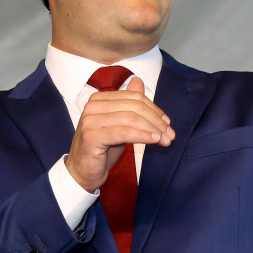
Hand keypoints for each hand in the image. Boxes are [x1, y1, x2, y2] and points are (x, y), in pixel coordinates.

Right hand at [66, 77, 174, 191]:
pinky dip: (142, 135)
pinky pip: (123, 132)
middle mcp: (93, 106)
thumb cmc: (103, 148)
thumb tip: (138, 81)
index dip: (154, 109)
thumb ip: (129, 104)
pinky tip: (154, 140)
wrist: (83, 171)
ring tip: (165, 140)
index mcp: (99, 99)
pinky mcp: (91, 136)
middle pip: (134, 107)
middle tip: (170, 135)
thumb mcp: (120, 123)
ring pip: (131, 119)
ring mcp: (90, 120)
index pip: (134, 98)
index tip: (168, 123)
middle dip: (156, 121)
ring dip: (153, 130)